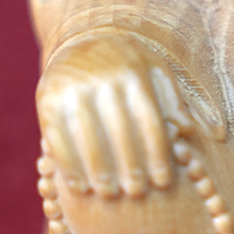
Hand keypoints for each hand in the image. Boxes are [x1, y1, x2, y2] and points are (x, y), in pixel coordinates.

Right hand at [37, 34, 191, 196]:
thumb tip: (188, 132)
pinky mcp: (46, 99)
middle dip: (130, 165)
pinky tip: (78, 186)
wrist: (80, 40)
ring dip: (98, 171)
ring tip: (109, 194)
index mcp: (133, 72)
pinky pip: (56, 138)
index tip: (163, 182)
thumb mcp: (155, 71)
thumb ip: (173, 101)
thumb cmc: (127, 65)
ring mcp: (71, 88)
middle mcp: (101, 78)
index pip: (149, 119)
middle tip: (136, 192)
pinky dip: (68, 165)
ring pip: (86, 137)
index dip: (157, 153)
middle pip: (119, 130)